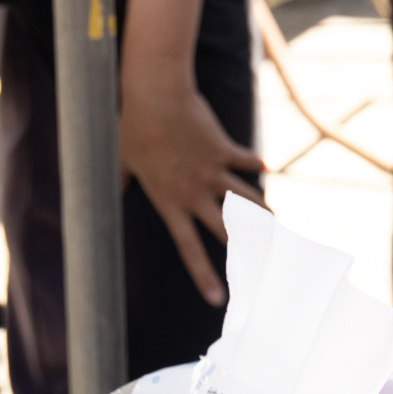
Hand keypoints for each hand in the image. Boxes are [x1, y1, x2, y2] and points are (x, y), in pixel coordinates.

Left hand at [118, 59, 265, 308]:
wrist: (156, 95)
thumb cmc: (133, 127)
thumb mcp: (121, 159)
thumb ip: (121, 180)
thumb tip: (116, 189)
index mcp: (169, 202)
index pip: (188, 247)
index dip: (204, 275)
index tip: (218, 298)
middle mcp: (194, 192)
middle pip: (227, 229)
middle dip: (247, 250)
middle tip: (264, 267)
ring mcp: (212, 171)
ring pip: (245, 200)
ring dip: (262, 213)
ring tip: (276, 225)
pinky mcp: (223, 149)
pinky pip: (243, 161)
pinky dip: (253, 164)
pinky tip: (264, 168)